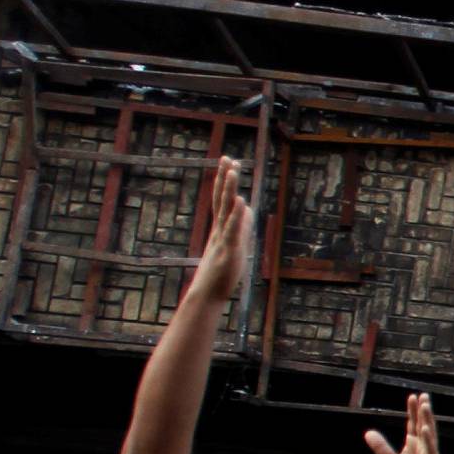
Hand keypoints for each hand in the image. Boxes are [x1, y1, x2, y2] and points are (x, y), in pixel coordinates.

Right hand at [189, 157, 250, 306]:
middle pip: (221, 199)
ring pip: (225, 210)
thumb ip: (239, 226)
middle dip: (225, 178)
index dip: (224, 182)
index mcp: (220, 229)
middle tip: (227, 157)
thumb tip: (247, 208)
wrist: (207, 295)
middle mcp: (219, 230)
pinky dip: (236, 215)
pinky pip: (232, 230)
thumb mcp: (233, 245)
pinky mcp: (228, 251)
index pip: (222, 200)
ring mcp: (222, 239)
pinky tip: (240, 201)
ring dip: (229, 190)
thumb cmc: (219, 274)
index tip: (228, 163)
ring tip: (233, 170)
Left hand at [365, 394, 445, 453]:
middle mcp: (424, 448)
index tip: (412, 396)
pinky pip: (430, 451)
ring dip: (427, 420)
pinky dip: (427, 440)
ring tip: (425, 405)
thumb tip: (367, 432)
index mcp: (415, 446)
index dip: (413, 411)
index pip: (414, 425)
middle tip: (422, 395)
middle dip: (422, 411)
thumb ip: (381, 448)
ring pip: (429, 434)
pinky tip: (424, 429)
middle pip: (423, 425)